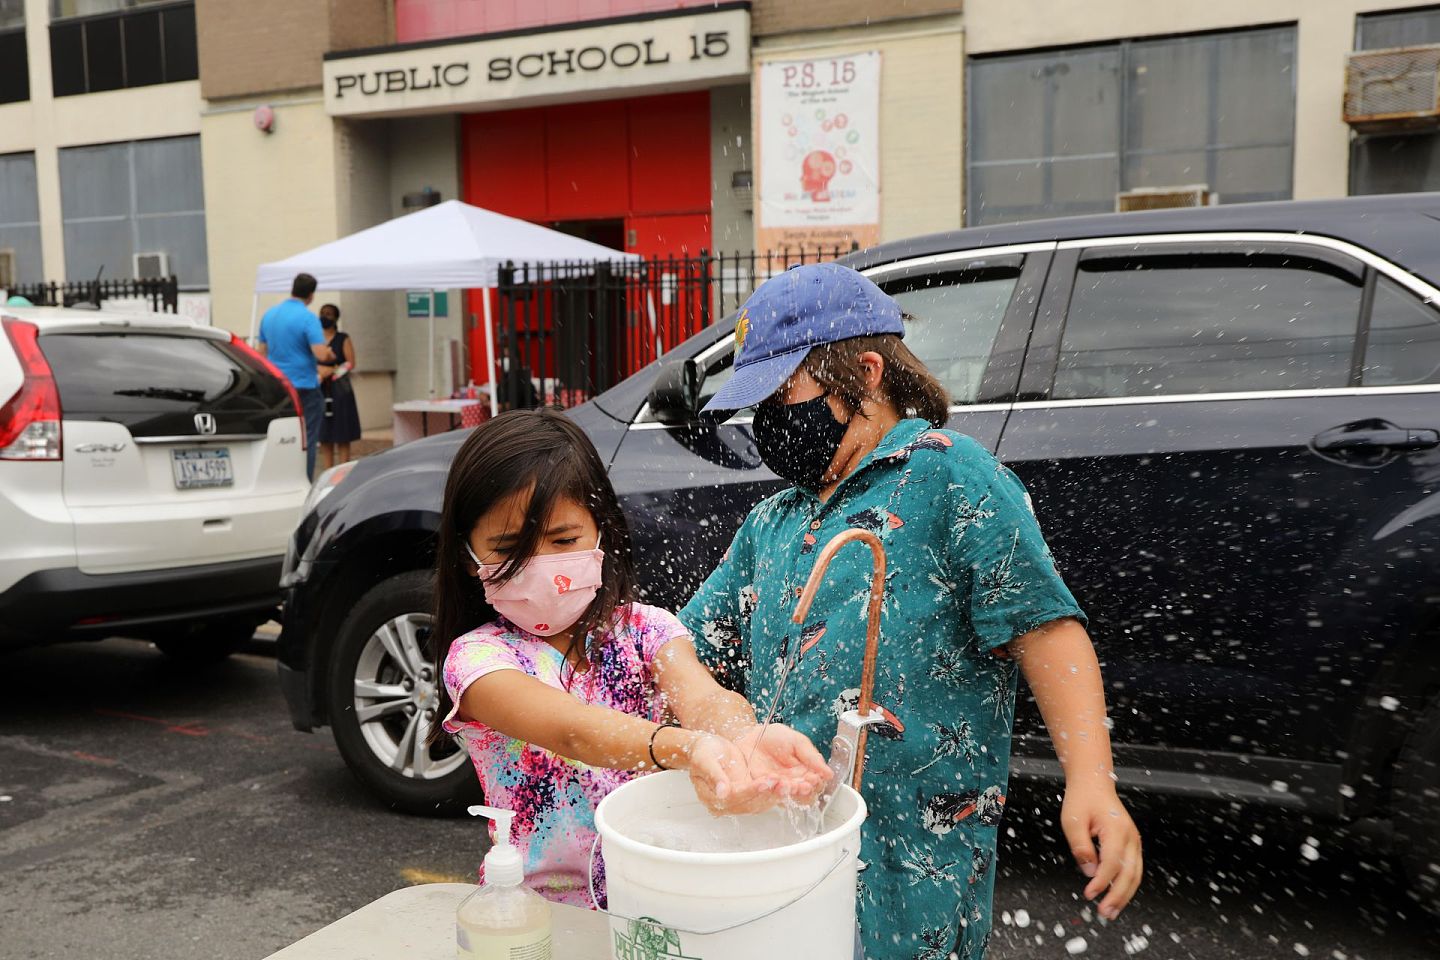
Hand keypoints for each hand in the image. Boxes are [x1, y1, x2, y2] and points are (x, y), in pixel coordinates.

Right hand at [686, 734, 779, 815]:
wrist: (707, 748)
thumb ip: (713, 775)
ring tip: (788, 784)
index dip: (749, 791)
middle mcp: (725, 805)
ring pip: (759, 803)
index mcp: (711, 798)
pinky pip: (763, 797)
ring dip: (774, 794)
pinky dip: (775, 792)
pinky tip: (787, 784)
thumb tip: (722, 792)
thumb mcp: (704, 759)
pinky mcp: (748, 796)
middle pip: (748, 804)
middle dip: (766, 794)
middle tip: (781, 783)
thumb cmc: (702, 751)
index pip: (733, 798)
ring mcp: (737, 802)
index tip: (764, 782)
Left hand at [730, 724, 830, 803]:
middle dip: (801, 789)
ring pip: (783, 795)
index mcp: (803, 773)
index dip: (814, 782)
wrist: (750, 736)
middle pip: (800, 794)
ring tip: (785, 783)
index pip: (813, 783)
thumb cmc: (774, 738)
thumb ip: (812, 757)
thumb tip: (829, 773)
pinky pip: (761, 793)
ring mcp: (774, 788)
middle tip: (802, 784)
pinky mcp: (757, 789)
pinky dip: (765, 788)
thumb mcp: (797, 742)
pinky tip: (768, 781)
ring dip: (785, 790)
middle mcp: (791, 784)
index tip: (813, 778)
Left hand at [1061, 780, 1142, 919]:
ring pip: (1135, 874)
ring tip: (1113, 911)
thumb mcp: (1072, 821)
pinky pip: (1133, 868)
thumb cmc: (1082, 799)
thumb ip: (1081, 847)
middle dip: (1118, 896)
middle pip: (1129, 873)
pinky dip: (1127, 884)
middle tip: (1105, 912)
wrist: (1093, 783)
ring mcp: (1133, 840)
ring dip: (1125, 894)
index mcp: (1116, 829)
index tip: (1090, 894)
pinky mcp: (1131, 844)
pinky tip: (1117, 895)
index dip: (1102, 881)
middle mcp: (1129, 836)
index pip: (1112, 862)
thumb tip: (1089, 872)